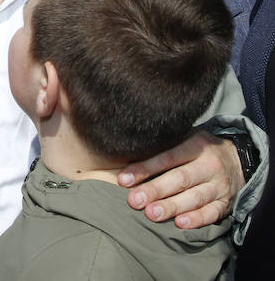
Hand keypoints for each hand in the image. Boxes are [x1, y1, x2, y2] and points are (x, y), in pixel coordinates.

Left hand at [117, 130, 242, 227]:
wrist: (238, 159)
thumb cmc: (198, 149)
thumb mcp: (185, 137)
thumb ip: (163, 145)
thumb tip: (126, 151)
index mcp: (195, 145)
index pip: (167, 157)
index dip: (145, 168)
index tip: (123, 180)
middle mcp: (209, 165)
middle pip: (180, 179)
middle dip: (155, 190)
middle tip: (134, 200)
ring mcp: (219, 185)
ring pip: (195, 197)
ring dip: (172, 207)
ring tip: (151, 214)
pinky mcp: (226, 203)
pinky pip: (212, 213)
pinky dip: (196, 219)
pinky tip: (180, 223)